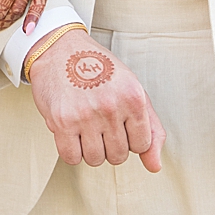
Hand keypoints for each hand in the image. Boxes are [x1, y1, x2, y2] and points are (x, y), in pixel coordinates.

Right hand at [27, 29, 165, 170]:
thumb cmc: (99, 70)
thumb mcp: (132, 90)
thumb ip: (151, 128)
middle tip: (99, 122)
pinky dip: (71, 150)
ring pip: (95, 160)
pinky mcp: (62, 121)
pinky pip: (71, 158)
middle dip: (109, 145)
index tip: (119, 123)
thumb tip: (155, 166)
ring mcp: (86, 115)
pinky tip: (71, 131)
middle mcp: (111, 106)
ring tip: (85, 125)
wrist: (60, 49)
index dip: (129, 138)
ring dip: (89, 149)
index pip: (141, 146)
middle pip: (118, 156)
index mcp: (133, 97)